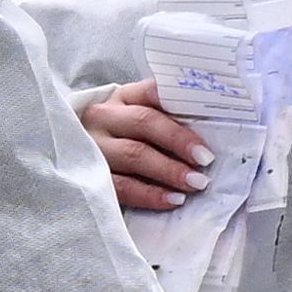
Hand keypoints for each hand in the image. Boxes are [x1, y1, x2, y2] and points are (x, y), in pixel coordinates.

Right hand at [75, 83, 210, 213]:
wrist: (78, 155)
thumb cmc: (124, 137)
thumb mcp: (138, 117)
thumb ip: (167, 118)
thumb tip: (214, 129)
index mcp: (122, 97)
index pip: (153, 91)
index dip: (182, 104)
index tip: (210, 117)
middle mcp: (104, 117)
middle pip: (144, 123)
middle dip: (179, 141)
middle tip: (206, 160)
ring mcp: (93, 146)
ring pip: (133, 155)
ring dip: (169, 170)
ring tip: (195, 183)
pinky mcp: (90, 177)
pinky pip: (122, 187)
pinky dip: (151, 195)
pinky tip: (174, 200)